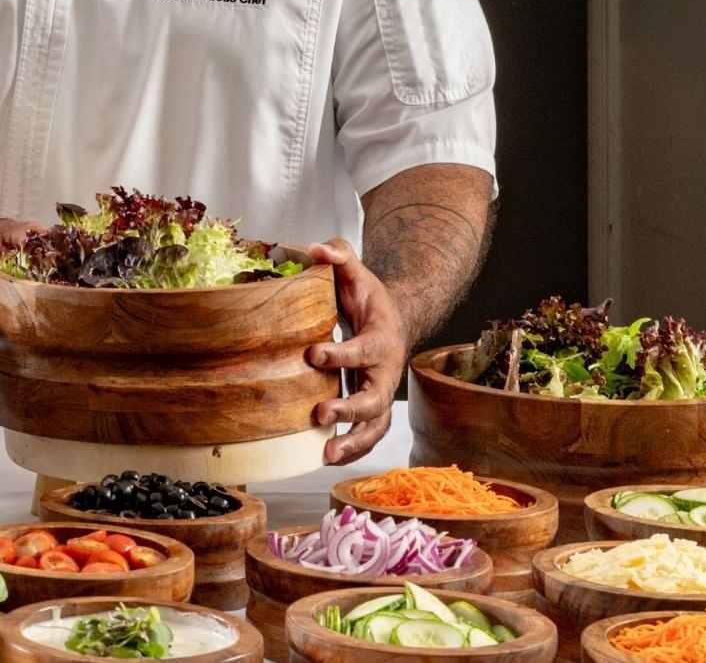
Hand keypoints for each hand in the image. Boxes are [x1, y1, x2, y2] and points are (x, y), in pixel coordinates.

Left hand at [305, 238, 408, 464]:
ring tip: (326, 452)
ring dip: (353, 441)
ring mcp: (380, 393)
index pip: (363, 350)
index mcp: (381, 339)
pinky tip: (324, 457)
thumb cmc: (368, 297)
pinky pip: (368, 434)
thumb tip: (314, 248)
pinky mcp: (372, 407)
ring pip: (375, 425)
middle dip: (348, 407)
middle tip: (320, 412)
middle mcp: (385, 371)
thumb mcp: (355, 272)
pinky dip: (351, 448)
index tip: (312, 353)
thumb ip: (337, 255)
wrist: (392, 319)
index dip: (340, 355)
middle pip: (376, 398)